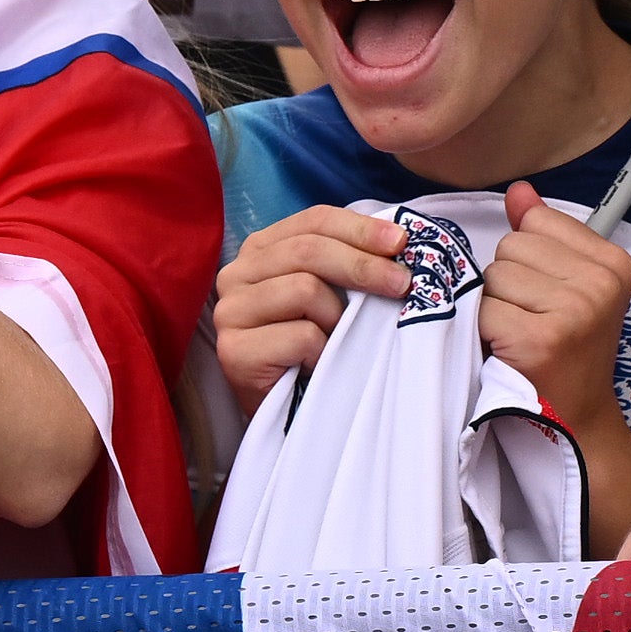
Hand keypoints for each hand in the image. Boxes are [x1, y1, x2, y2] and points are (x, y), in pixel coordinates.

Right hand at [211, 204, 408, 407]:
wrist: (288, 411)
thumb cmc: (313, 346)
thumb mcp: (330, 293)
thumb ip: (345, 261)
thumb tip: (397, 242)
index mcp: (260, 249)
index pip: (312, 220)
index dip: (359, 228)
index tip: (401, 242)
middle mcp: (236, 273)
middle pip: (308, 250)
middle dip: (363, 265)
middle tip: (401, 283)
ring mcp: (230, 312)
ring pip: (305, 289)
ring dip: (336, 319)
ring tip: (336, 341)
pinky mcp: (234, 350)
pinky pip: (301, 335)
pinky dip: (322, 351)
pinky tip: (317, 364)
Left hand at [482, 186, 630, 432]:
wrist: (576, 417)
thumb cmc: (568, 347)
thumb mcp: (567, 282)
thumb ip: (542, 232)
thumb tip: (519, 190)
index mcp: (613, 262)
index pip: (536, 221)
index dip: (529, 259)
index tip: (549, 294)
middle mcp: (600, 283)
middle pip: (511, 247)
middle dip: (509, 282)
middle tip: (533, 318)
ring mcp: (574, 311)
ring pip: (494, 276)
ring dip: (496, 306)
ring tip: (522, 333)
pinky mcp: (541, 339)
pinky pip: (485, 309)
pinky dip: (487, 331)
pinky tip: (511, 350)